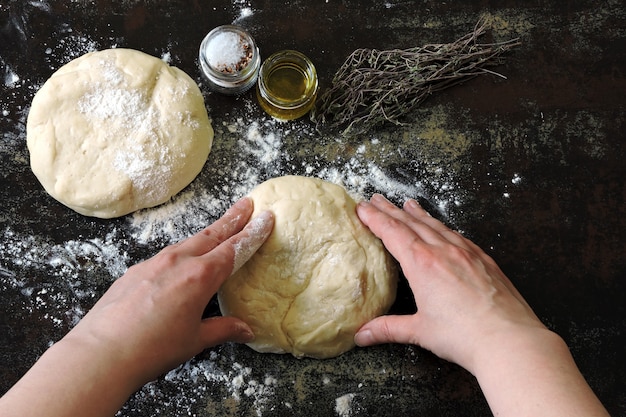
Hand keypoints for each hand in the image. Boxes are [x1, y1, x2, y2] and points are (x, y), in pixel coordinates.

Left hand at [0, 197, 273, 416]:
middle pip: (212, 235)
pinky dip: (181, 252)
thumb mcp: (195, 341)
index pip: (234, 250)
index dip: (252, 234)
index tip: (265, 217)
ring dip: (208, 233)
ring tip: (220, 228)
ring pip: (188, 242)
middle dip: (232, 219)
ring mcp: (153, 263)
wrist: (100, 352)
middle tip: (247, 204)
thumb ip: (223, 330)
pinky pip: (165, 256)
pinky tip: (181, 261)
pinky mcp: (134, 271)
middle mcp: (178, 262)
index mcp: (199, 277)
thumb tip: (247, 330)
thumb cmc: (152, 349)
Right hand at [354, 195, 608, 416]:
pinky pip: (457, 235)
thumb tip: (362, 335)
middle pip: (411, 223)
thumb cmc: (465, 336)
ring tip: (409, 203)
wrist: (509, 339)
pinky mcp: (484, 259)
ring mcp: (466, 252)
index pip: (392, 233)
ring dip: (418, 214)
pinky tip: (443, 228)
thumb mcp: (420, 331)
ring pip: (436, 225)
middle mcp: (443, 251)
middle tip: (376, 198)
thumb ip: (388, 329)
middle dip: (391, 210)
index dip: (375, 218)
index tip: (362, 208)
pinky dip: (443, 226)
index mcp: (422, 264)